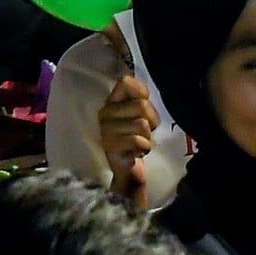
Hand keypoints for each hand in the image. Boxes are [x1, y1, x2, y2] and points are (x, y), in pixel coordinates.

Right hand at [96, 75, 159, 205]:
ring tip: (139, 143)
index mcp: (111, 102)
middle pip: (142, 105)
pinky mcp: (110, 147)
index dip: (142, 92)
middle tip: (144, 132)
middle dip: (151, 121)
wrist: (127, 172)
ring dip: (147, 137)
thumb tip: (144, 92)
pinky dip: (144, 148)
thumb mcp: (139, 117)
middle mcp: (104, 113)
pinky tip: (137, 153)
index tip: (143, 108)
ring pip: (142, 124)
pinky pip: (138, 141)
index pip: (125, 82)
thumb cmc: (135, 141)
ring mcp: (105, 131)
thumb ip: (140, 100)